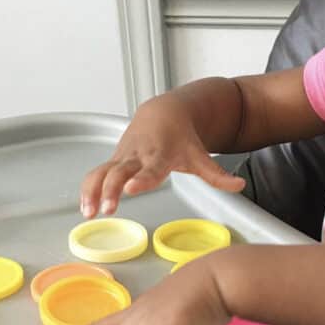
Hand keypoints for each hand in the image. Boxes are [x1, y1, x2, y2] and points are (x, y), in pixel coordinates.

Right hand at [80, 94, 244, 217]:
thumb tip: (239, 186)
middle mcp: (138, 154)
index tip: (130, 189)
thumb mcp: (200, 157)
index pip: (150, 168)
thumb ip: (217, 175)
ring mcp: (123, 157)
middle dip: (111, 189)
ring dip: (93, 191)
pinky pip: (96, 174)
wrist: (164, 112)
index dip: (140, 179)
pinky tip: (85, 208)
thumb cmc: (183, 138)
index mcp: (160, 154)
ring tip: (89, 212)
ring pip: (102, 172)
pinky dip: (88, 189)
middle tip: (109, 208)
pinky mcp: (114, 159)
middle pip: (120, 171)